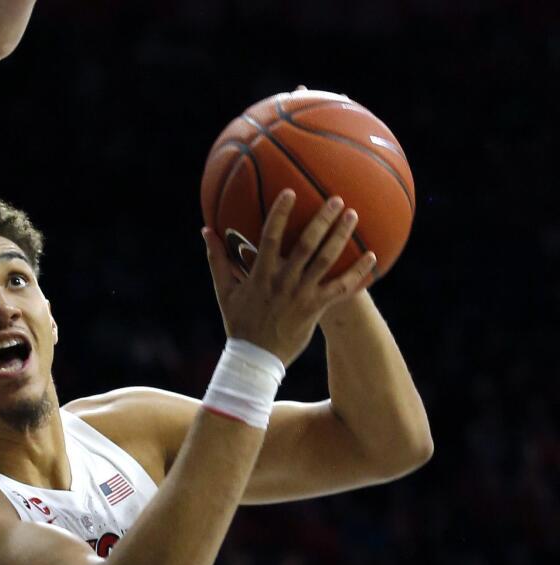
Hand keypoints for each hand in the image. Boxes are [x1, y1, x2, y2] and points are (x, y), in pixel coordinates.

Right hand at [203, 189, 376, 365]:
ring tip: (353, 216)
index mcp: (260, 274)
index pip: (270, 237)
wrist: (255, 358)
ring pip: (325, 261)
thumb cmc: (239, 322)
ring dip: (341, 237)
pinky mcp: (315, 308)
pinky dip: (357, 272)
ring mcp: (302, 295)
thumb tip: (206, 230)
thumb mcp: (224, 290)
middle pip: (306, 245)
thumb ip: (217, 259)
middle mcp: (283, 282)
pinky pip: (341, 288)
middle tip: (336, 199)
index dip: (281, 214)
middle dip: (322, 220)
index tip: (290, 192)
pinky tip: (372, 257)